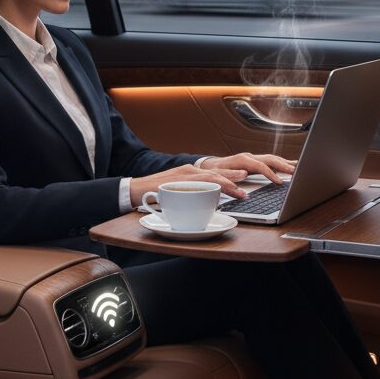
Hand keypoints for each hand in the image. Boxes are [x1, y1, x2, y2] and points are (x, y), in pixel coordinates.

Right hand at [130, 163, 250, 204]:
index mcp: (189, 173)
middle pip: (215, 172)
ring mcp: (182, 175)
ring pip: (209, 176)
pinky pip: (196, 183)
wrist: (133, 190)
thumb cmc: (153, 195)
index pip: (213, 174)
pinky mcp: (176, 181)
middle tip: (247, 180)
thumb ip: (189, 197)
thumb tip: (206, 207)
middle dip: (232, 177)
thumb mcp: (175, 194)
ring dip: (226, 182)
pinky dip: (209, 186)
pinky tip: (219, 189)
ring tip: (239, 188)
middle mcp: (188, 171)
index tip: (242, 182)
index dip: (229, 178)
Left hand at [200, 153, 295, 184]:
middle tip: (296, 172)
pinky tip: (291, 165)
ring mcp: (253, 158)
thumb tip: (244, 174)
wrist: (209, 166)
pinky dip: (282, 163)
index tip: (279, 182)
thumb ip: (230, 175)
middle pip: (270, 159)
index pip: (261, 165)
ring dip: (285, 163)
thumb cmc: (213, 171)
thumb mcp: (218, 175)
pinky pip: (271, 161)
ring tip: (299, 168)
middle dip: (284, 165)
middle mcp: (249, 157)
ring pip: (272, 158)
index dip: (271, 173)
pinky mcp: (254, 162)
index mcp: (242, 159)